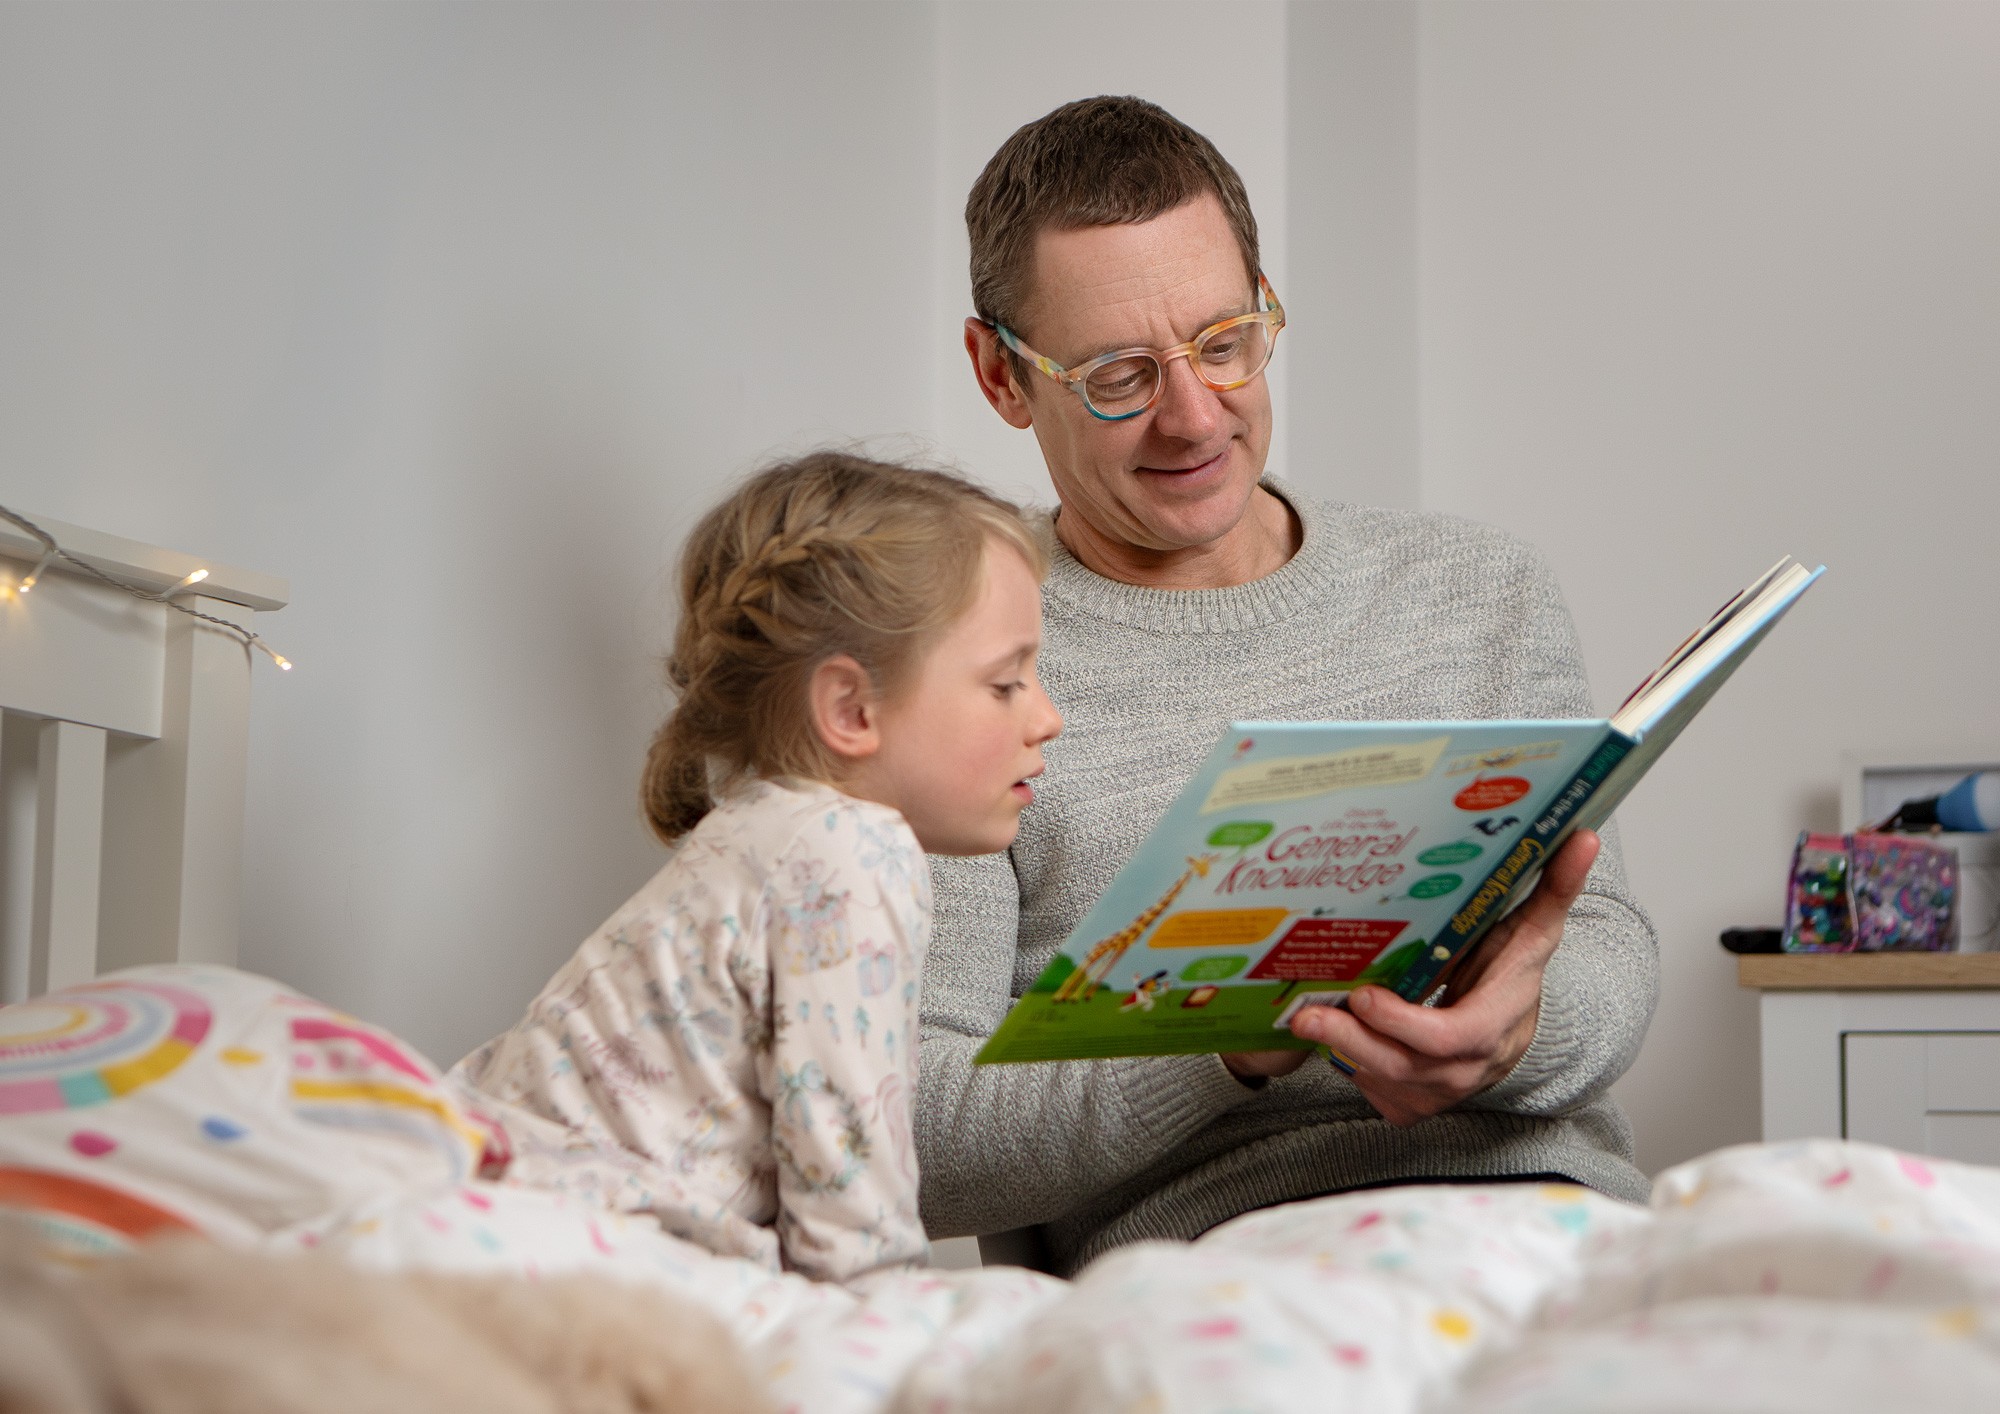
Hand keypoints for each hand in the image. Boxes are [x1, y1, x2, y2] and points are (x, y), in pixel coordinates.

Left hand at [1283, 829, 1601, 1126]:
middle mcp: (1466, 1070)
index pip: (1450, 1038)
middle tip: (1305, 1012)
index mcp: (1494, 1026)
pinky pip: (1371, 1092)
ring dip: (1341, 1051)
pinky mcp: (1412, 1106)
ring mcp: (1439, 1095)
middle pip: (1403, 1067)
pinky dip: (1346, 1066)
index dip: (1404, 1023)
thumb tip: (1584, 837)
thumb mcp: (1536, 931)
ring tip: (1305, 1015)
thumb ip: (1556, 888)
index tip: (1364, 995)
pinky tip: (1328, 1034)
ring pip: (1380, 1082)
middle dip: (1350, 1040)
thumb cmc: (1513, 972)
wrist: (1515, 1033)